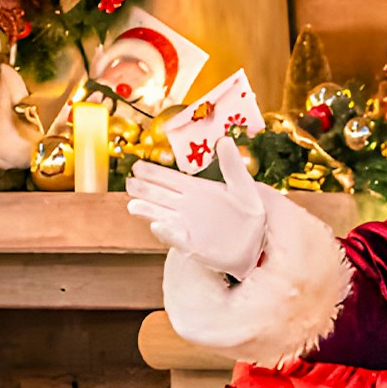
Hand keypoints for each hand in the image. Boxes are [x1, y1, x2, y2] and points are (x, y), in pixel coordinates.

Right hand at [126, 136, 266, 279]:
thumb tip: (224, 140)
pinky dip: (168, 234)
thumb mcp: (243, 186)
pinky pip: (178, 240)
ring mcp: (186, 227)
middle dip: (144, 190)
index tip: (136, 166)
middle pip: (158, 196)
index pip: (168, 178)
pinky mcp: (193, 247)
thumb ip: (232, 165)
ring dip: (148, 212)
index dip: (152, 172)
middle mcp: (185, 207)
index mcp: (195, 190)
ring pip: (161, 217)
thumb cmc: (248, 212)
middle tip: (130, 183)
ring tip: (134, 206)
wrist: (256, 242)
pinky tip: (159, 226)